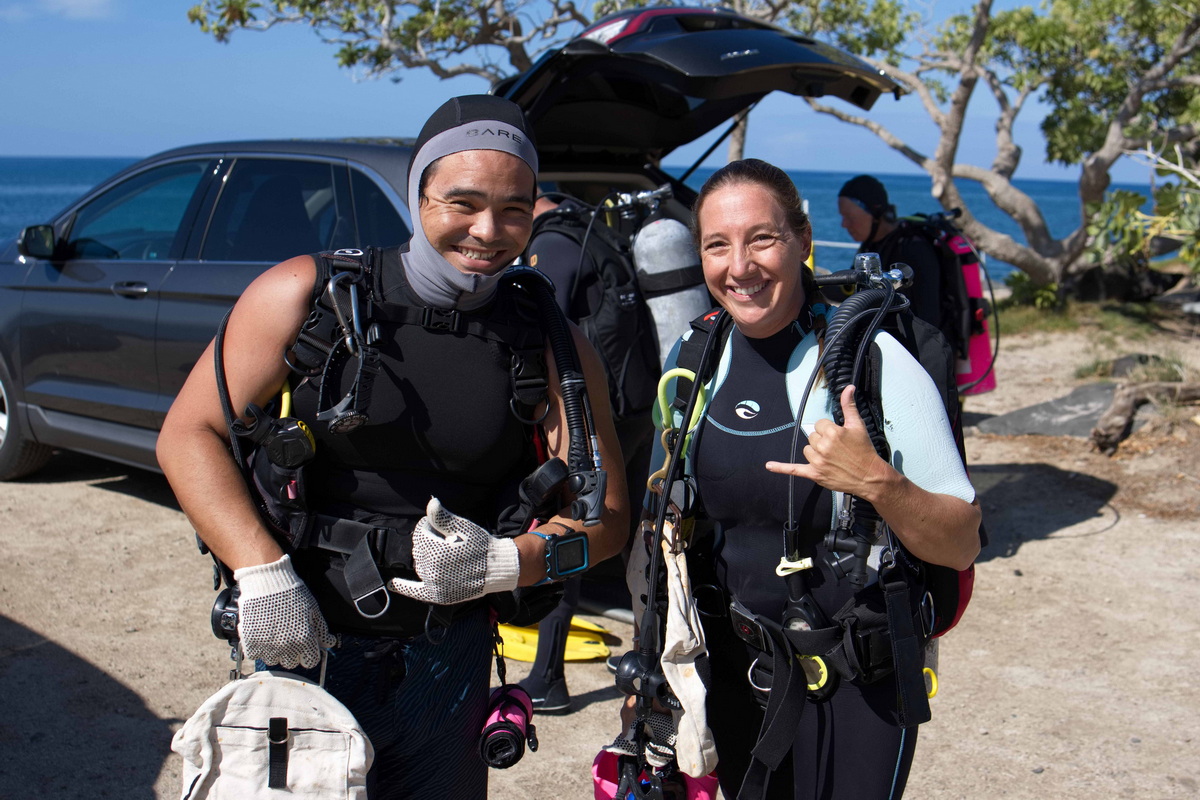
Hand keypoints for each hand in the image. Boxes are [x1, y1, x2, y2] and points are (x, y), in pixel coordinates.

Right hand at [234, 554, 336, 668]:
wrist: (267, 582)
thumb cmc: (292, 593)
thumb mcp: (313, 609)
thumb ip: (321, 630)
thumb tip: (330, 643)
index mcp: (305, 639)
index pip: (311, 662)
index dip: (309, 654)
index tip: (305, 648)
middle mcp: (287, 647)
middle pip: (291, 663)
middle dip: (292, 653)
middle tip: (288, 637)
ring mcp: (267, 646)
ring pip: (273, 661)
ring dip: (274, 651)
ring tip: (274, 634)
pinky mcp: (250, 642)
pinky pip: (255, 655)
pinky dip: (257, 647)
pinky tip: (261, 634)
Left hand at [388, 497, 519, 604]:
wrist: (495, 568)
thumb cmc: (481, 545)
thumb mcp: (462, 528)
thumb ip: (442, 517)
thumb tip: (431, 502)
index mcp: (435, 550)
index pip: (420, 532)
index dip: (431, 526)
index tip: (442, 527)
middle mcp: (430, 569)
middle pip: (419, 548)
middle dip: (429, 541)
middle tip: (447, 541)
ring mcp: (433, 583)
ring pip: (419, 565)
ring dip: (425, 557)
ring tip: (444, 554)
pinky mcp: (437, 595)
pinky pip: (414, 591)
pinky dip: (402, 586)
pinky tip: (392, 583)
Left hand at [766, 385, 888, 497]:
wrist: (870, 476)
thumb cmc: (864, 451)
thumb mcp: (858, 425)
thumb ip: (849, 406)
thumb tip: (848, 388)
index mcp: (832, 433)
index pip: (819, 424)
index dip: (829, 429)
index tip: (838, 437)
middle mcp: (823, 446)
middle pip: (812, 437)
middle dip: (823, 441)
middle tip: (837, 449)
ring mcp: (818, 461)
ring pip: (807, 449)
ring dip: (815, 452)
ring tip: (831, 457)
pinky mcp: (815, 474)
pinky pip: (794, 469)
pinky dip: (781, 468)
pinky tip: (769, 466)